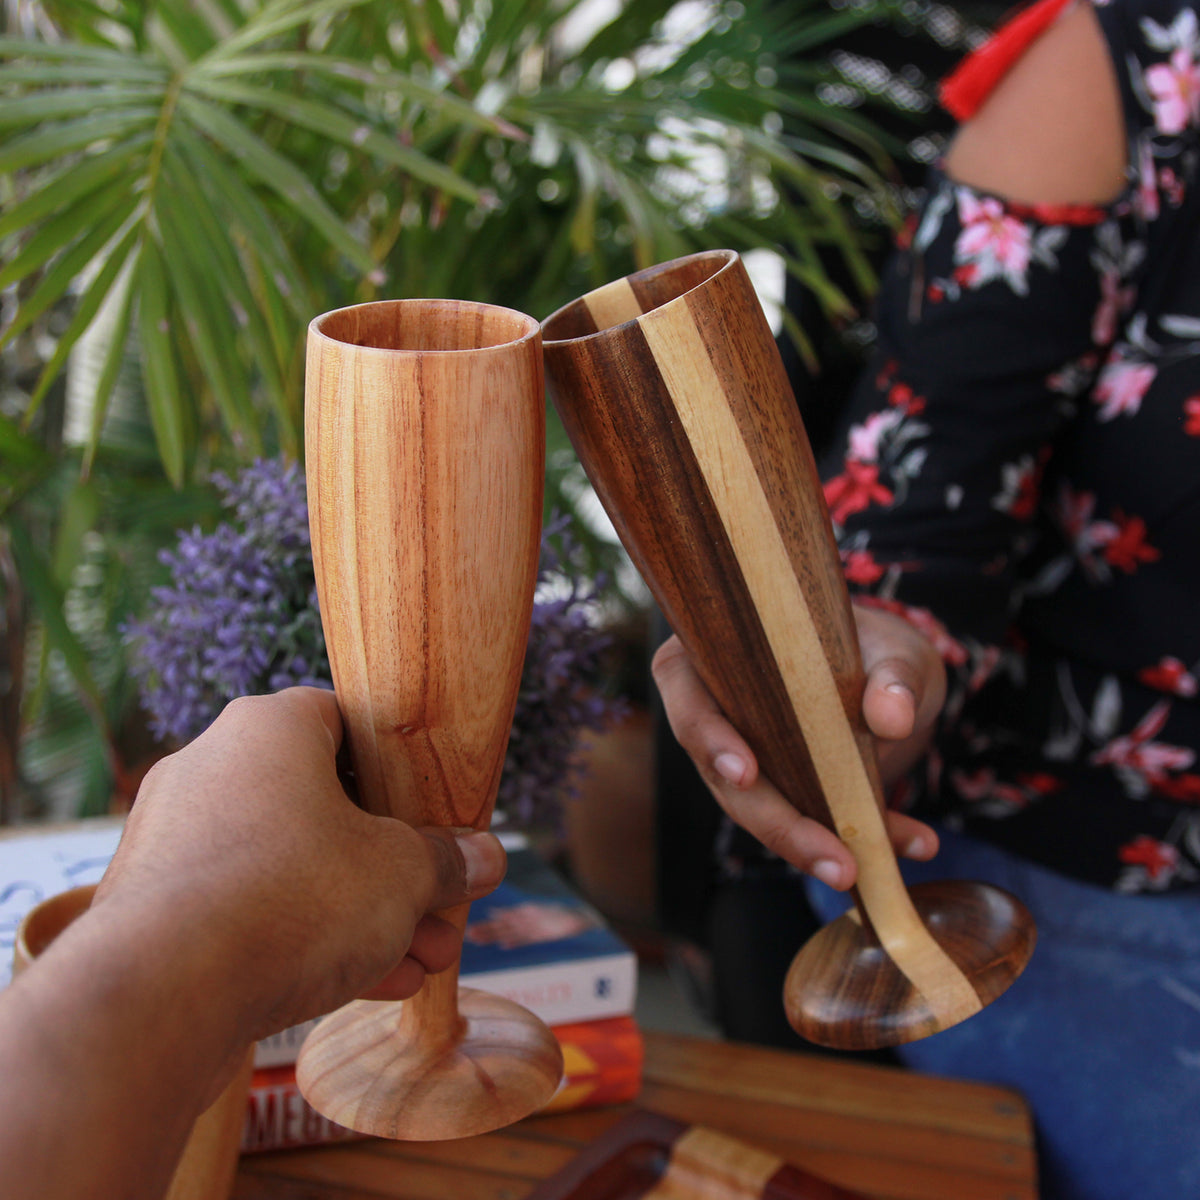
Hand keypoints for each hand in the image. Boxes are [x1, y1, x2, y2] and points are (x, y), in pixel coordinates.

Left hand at [93, 687, 505, 1071]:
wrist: (161, 995)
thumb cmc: (292, 898)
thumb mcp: (402, 874)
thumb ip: (446, 861)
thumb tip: (486, 857)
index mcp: (269, 729)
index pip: (346, 722)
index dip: (399, 770)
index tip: (433, 815)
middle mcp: (211, 768)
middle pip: (325, 808)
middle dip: (394, 868)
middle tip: (442, 909)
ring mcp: (176, 840)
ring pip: (291, 868)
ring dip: (362, 914)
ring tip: (423, 961)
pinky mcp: (154, 907)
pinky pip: (248, 911)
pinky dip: (307, 940)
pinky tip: (372, 983)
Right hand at [651, 603, 945, 890]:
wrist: (889, 673)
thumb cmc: (872, 645)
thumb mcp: (893, 650)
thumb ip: (894, 676)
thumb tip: (891, 717)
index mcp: (712, 655)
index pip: (692, 700)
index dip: (710, 738)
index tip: (745, 772)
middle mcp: (716, 711)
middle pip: (724, 774)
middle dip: (779, 824)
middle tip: (836, 862)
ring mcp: (740, 756)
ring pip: (756, 811)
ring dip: (809, 845)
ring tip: (861, 868)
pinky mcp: (775, 791)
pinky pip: (803, 822)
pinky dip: (854, 838)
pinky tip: (907, 844)